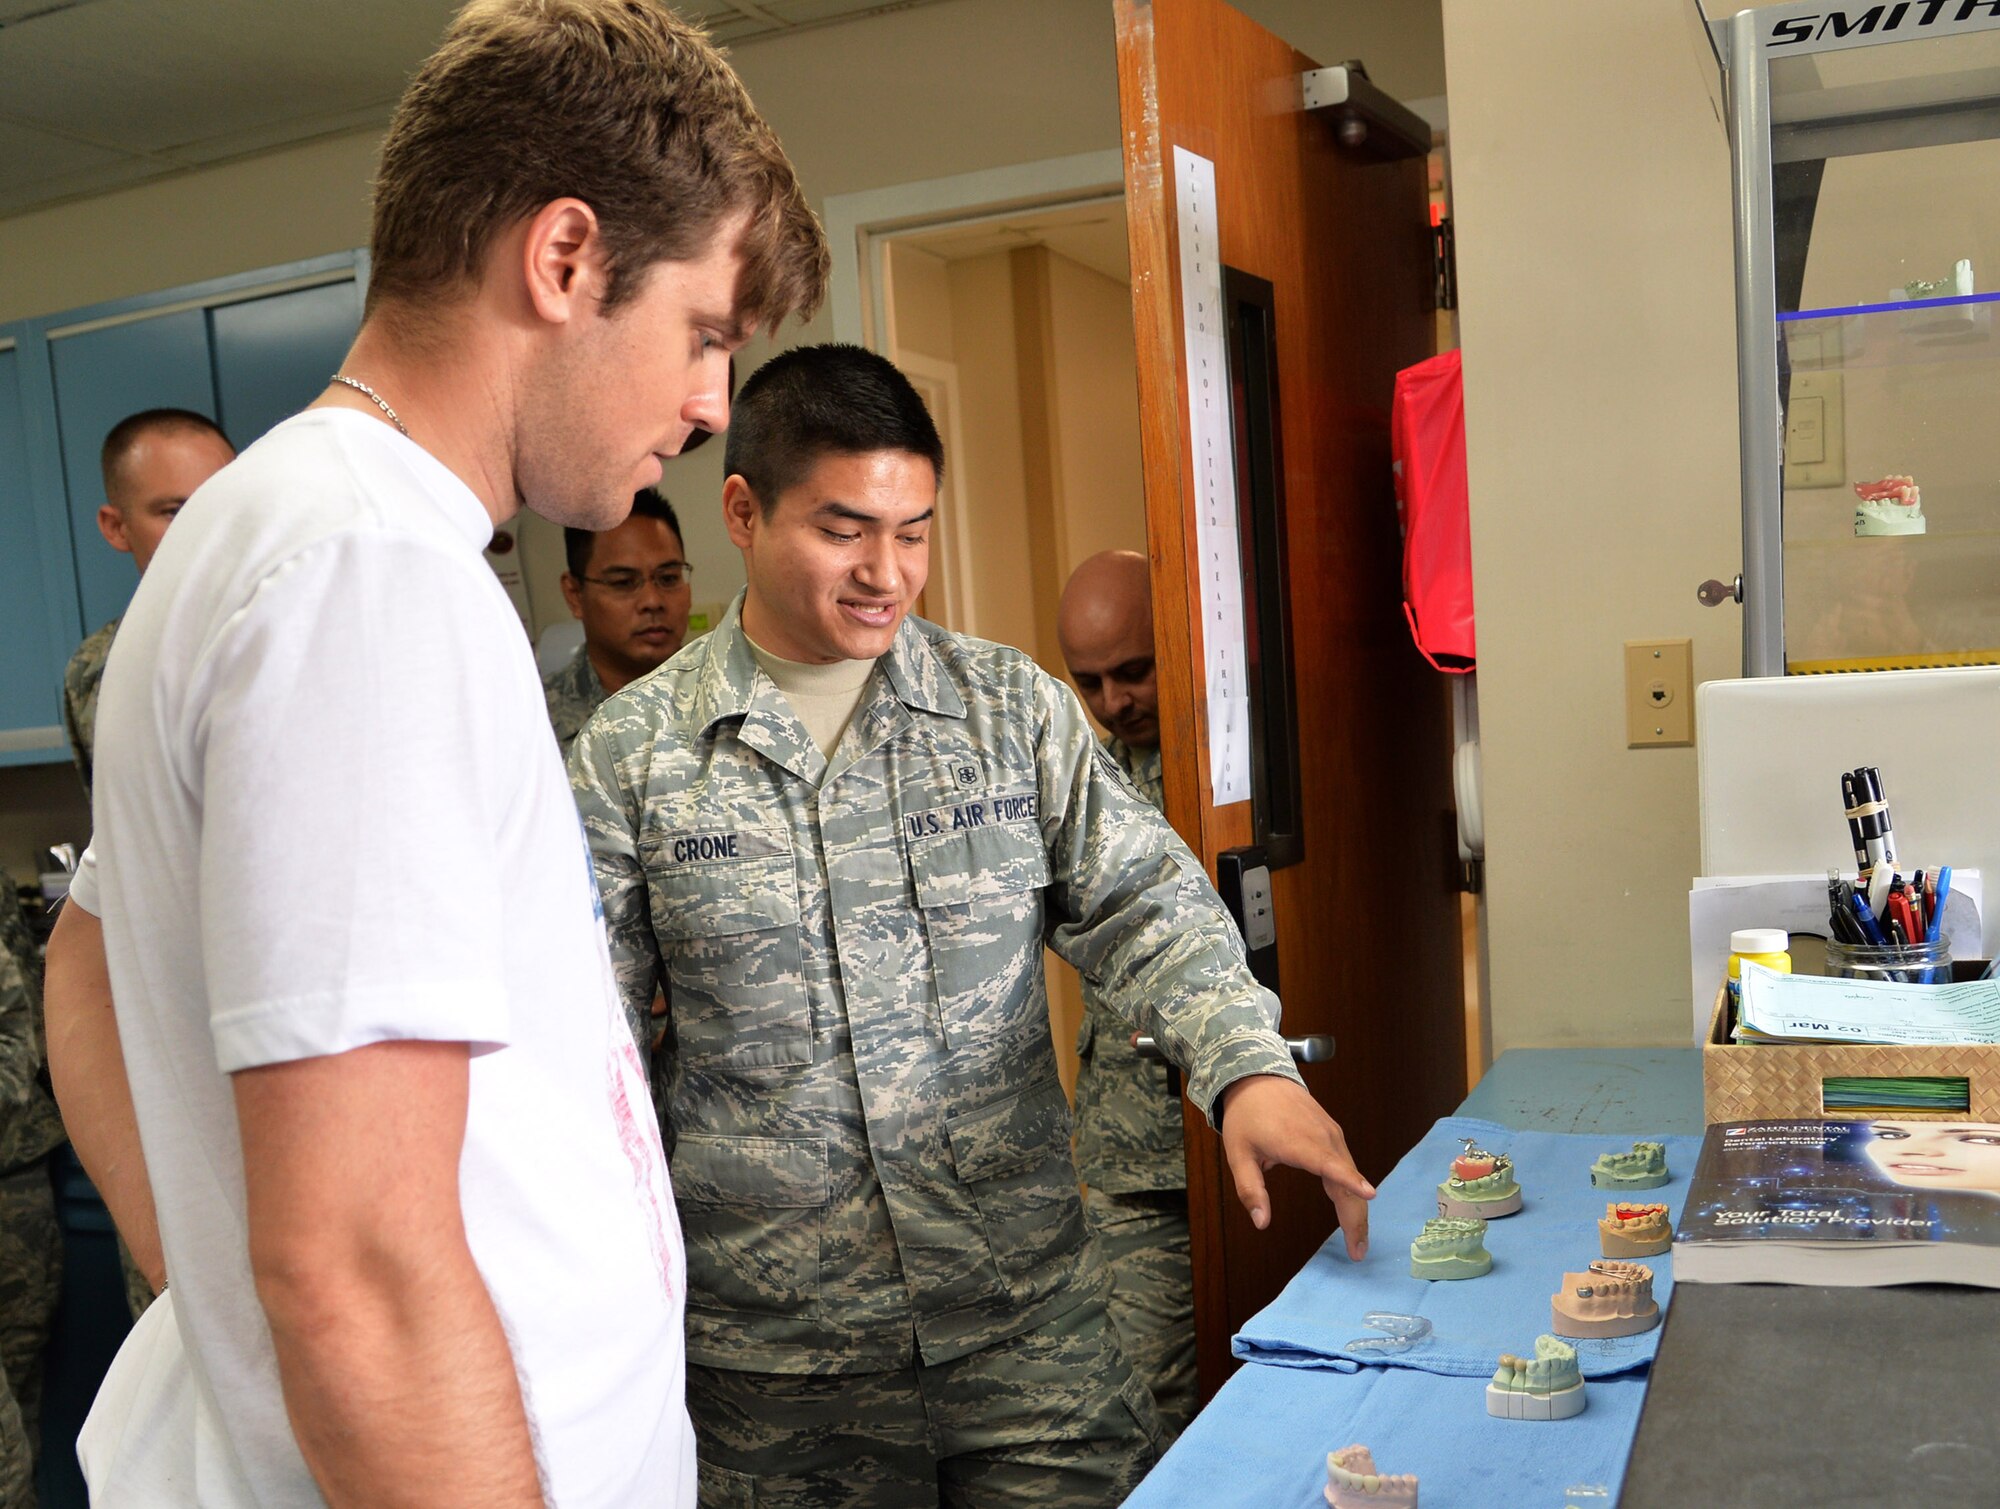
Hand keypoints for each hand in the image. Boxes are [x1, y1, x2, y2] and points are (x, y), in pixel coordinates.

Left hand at [1217, 1074, 1374, 1258]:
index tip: (1370, 1195)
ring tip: (1357, 1241)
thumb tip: (1261, 1223)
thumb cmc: (1247, 1116)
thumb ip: (1250, 1189)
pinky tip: (1352, 1214)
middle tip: (1358, 1252)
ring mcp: (1332, 1135)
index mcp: (1298, 1142)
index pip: (1328, 1164)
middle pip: (1347, 1180)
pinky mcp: (1334, 1135)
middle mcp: (1322, 1137)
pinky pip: (1348, 1166)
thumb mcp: (1238, 1154)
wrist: (1259, 1079)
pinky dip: (1353, 1191)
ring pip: (1352, 1175)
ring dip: (1357, 1209)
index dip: (1349, 1180)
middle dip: (1356, 1218)